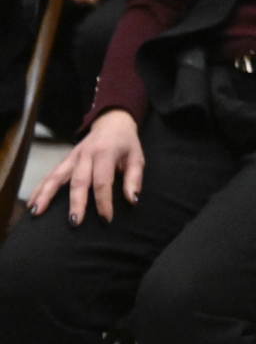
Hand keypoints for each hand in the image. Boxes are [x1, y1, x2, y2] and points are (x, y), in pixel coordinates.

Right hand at [29, 108, 142, 223]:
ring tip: (36, 213)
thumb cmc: (126, 143)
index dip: (104, 201)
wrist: (111, 121)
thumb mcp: (137, 157)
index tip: (106, 219)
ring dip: (45, 195)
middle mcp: (85, 155)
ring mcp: (72, 157)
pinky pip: (49, 175)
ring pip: (56, 177)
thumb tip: (132, 200)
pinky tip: (31, 203)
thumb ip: (134, 179)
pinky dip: (39, 189)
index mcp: (105, 154)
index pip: (102, 181)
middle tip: (74, 222)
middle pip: (78, 181)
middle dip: (75, 203)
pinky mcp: (64, 160)